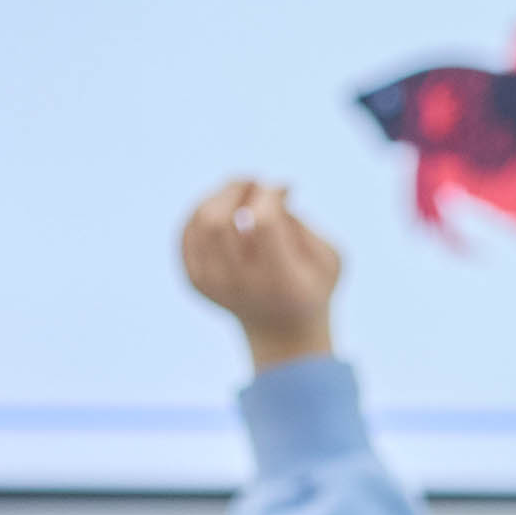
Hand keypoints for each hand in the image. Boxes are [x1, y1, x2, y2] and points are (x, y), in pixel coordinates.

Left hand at [178, 179, 343, 372]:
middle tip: (253, 181)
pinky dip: (204, 211)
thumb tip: (267, 193)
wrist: (282, 333)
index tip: (286, 189)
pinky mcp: (195, 280)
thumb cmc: (312, 286)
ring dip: (219, 195)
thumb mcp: (328, 259)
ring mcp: (213, 285)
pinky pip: (187, 231)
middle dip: (236, 188)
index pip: (262, 221)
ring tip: (239, 192)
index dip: (270, 194)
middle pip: (218, 219)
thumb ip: (300, 224)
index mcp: (281, 281)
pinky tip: (226, 211)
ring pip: (199, 220)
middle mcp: (241, 285)